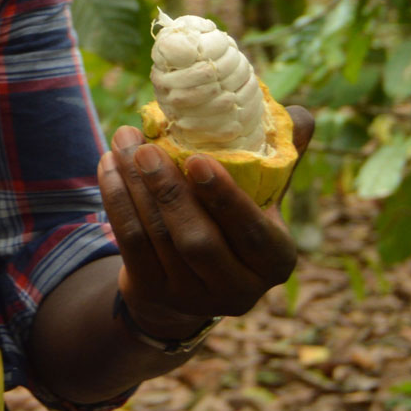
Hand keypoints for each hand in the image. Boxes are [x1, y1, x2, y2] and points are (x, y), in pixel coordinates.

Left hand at [98, 108, 314, 337]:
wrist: (187, 281)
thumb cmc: (230, 225)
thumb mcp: (260, 200)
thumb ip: (278, 160)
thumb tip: (301, 113)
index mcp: (274, 262)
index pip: (252, 234)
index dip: (224, 199)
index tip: (197, 160)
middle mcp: (237, 289)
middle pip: (197, 240)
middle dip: (168, 190)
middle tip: (145, 148)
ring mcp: (191, 296)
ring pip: (157, 237)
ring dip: (134, 187)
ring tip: (123, 142)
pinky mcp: (152, 291)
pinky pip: (130, 242)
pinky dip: (117, 200)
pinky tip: (108, 166)